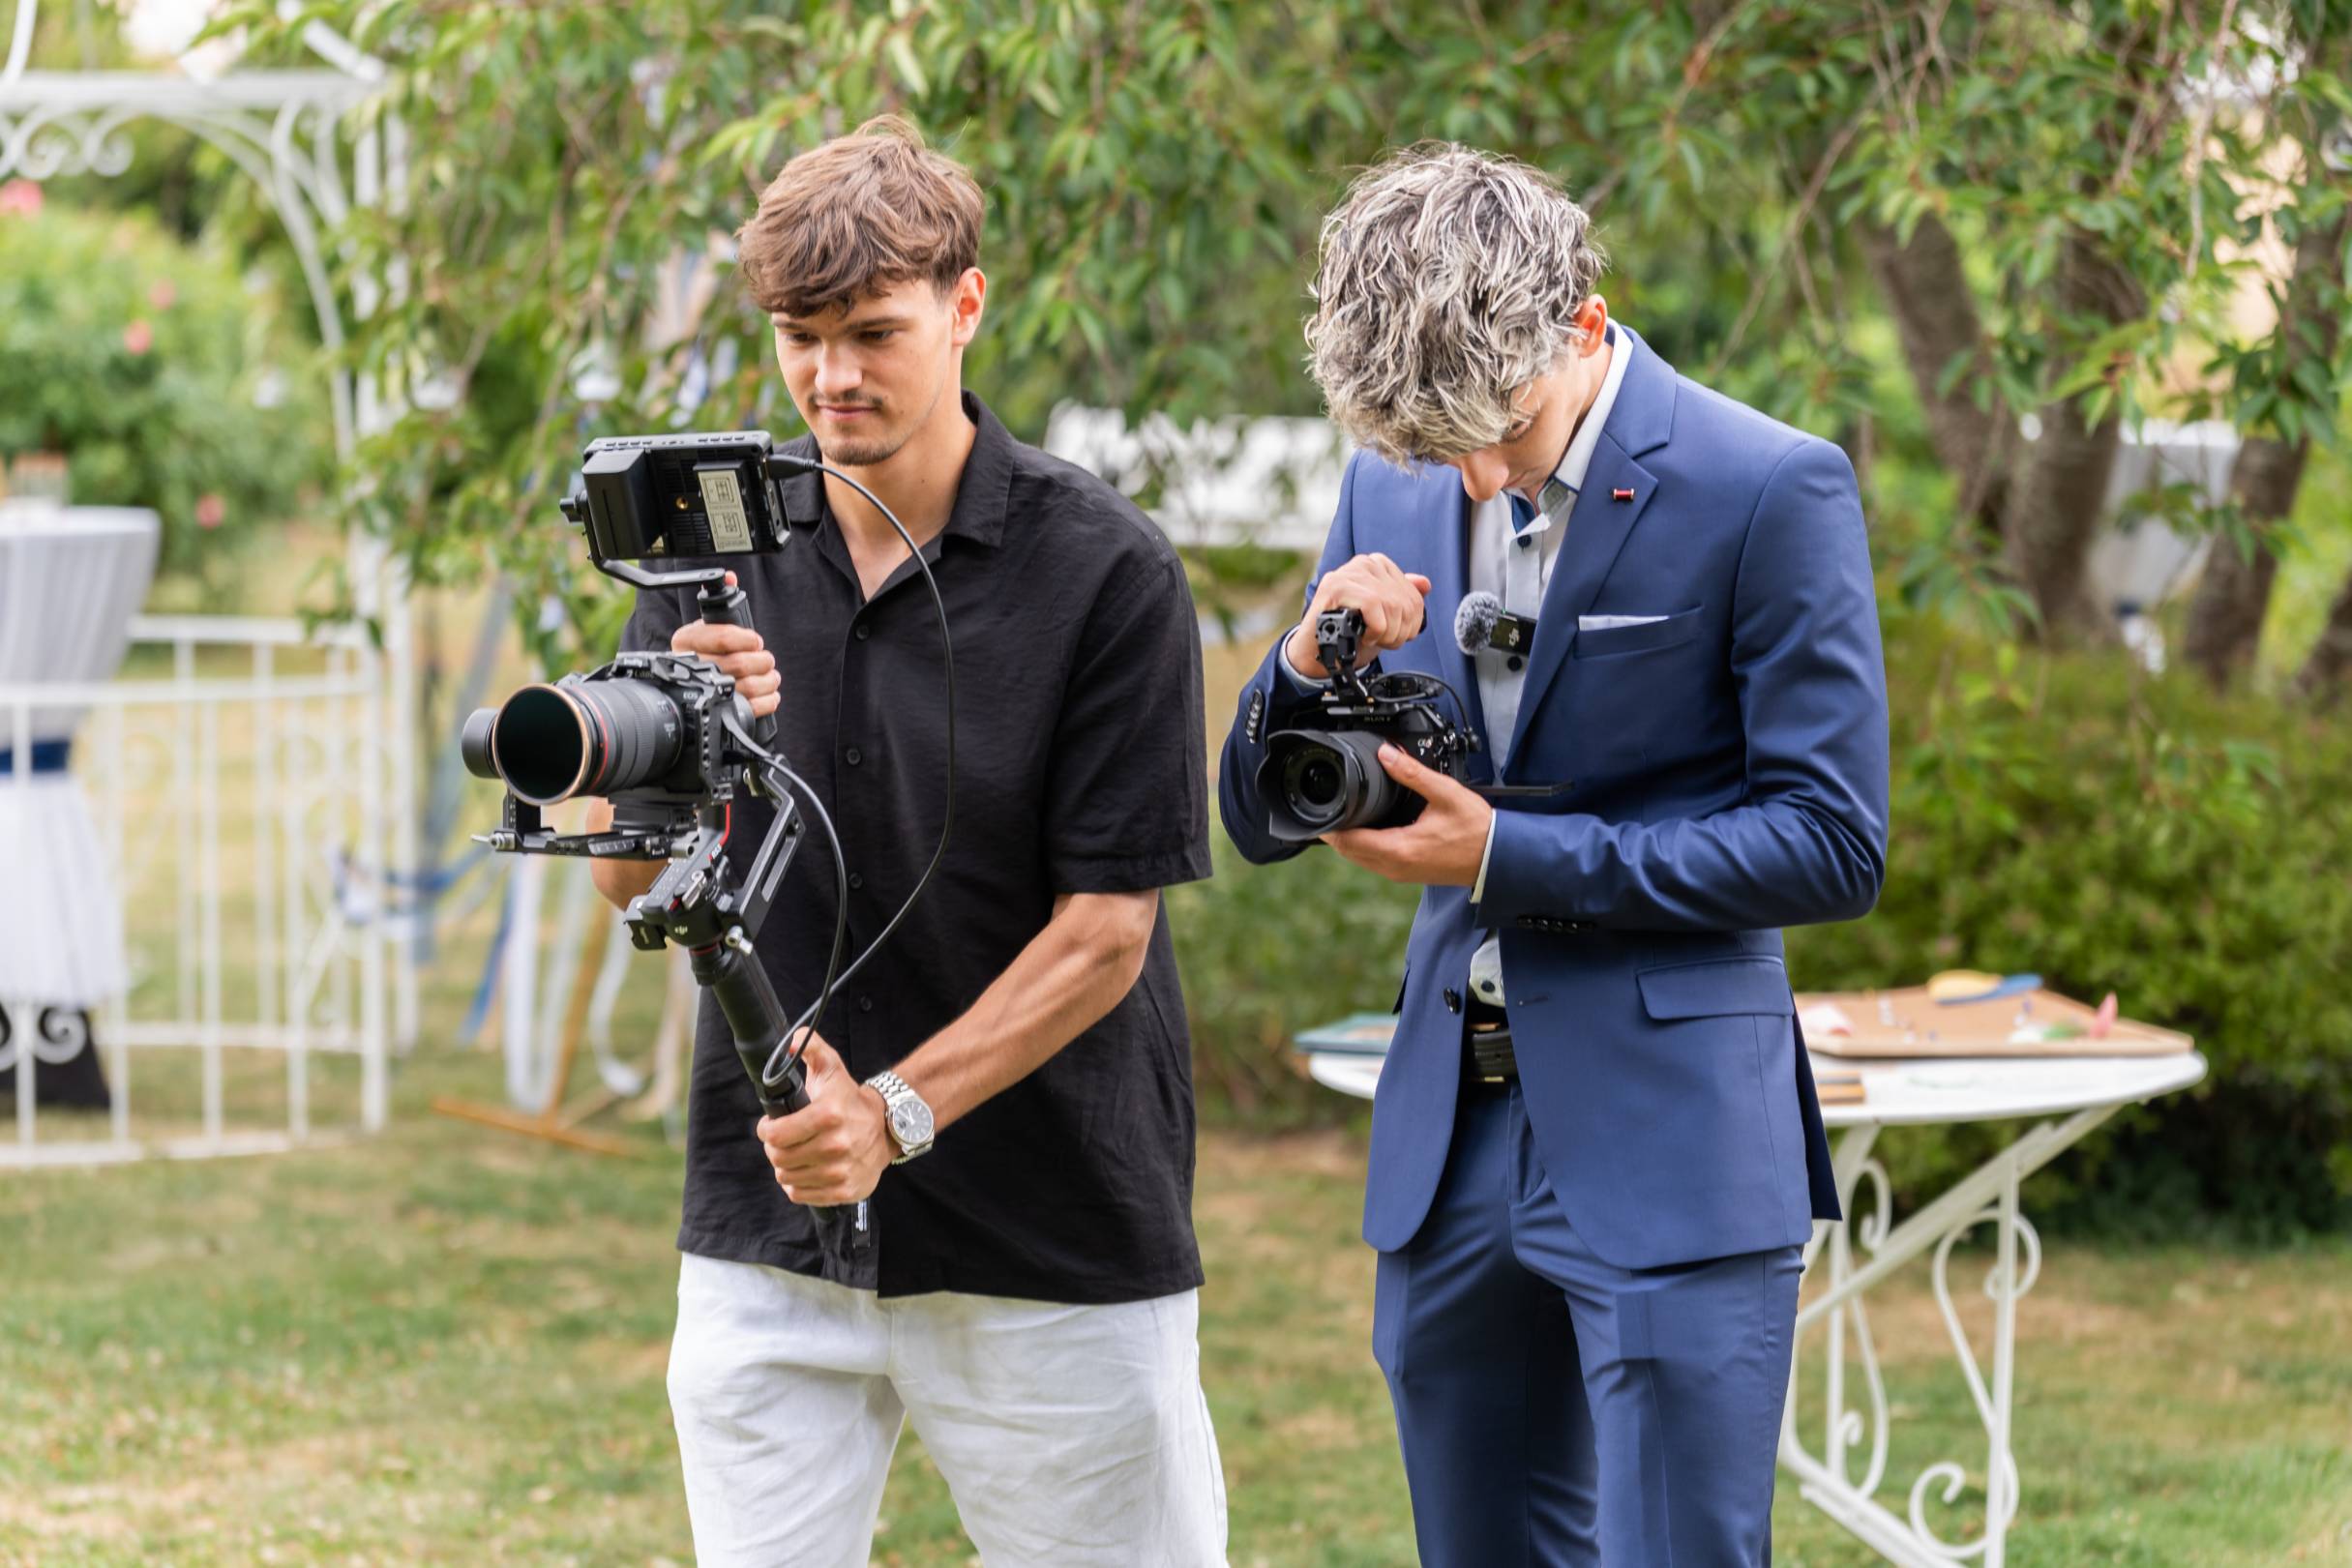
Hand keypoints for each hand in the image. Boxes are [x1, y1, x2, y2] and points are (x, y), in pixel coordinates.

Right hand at [670, 571, 779, 716]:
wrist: (696, 687)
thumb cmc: (708, 651)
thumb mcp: (708, 625)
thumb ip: (721, 601)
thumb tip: (730, 576)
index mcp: (685, 641)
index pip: (720, 637)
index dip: (745, 638)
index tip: (755, 640)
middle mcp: (691, 667)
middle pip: (737, 664)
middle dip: (761, 660)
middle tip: (766, 658)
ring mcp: (704, 694)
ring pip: (746, 687)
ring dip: (768, 680)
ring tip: (771, 675)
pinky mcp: (721, 715)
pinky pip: (751, 709)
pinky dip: (768, 700)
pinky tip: (770, 693)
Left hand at [754, 1033, 892, 1205]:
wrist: (887, 1128)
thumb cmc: (850, 1100)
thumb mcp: (832, 1068)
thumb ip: (811, 1048)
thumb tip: (792, 1040)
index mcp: (828, 1115)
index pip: (775, 1134)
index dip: (766, 1129)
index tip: (770, 1125)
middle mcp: (835, 1146)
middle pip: (778, 1158)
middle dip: (774, 1148)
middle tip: (782, 1140)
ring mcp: (840, 1171)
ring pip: (787, 1178)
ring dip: (786, 1167)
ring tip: (797, 1154)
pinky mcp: (844, 1191)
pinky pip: (800, 1195)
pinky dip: (798, 1185)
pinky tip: (808, 1170)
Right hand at [1285, 553, 1432, 678]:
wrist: (1316, 651)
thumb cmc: (1348, 631)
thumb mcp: (1382, 615)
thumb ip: (1402, 597)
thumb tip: (1424, 583)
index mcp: (1377, 565)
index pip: (1413, 595)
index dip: (1411, 624)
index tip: (1396, 636)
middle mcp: (1364, 564)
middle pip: (1404, 602)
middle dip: (1398, 632)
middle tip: (1383, 642)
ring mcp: (1349, 573)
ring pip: (1391, 605)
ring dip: (1386, 634)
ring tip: (1373, 640)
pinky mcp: (1337, 585)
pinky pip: (1373, 606)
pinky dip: (1374, 628)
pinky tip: (1365, 636)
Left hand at [1323, 743, 1493, 886]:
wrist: (1498, 858)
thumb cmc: (1477, 830)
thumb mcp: (1445, 793)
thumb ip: (1412, 773)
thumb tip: (1387, 753)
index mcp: (1400, 848)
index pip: (1349, 841)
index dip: (1330, 826)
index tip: (1321, 810)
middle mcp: (1395, 867)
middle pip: (1349, 852)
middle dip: (1335, 832)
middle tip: (1328, 808)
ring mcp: (1400, 874)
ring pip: (1360, 860)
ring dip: (1348, 840)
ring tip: (1343, 815)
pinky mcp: (1407, 873)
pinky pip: (1374, 862)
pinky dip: (1364, 847)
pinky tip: (1367, 829)